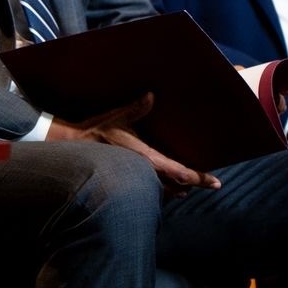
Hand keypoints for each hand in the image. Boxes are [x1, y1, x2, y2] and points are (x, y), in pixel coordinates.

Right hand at [47, 93, 221, 195]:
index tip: (216, 182)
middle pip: (176, 186)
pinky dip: (162, 191)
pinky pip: (150, 191)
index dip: (199, 178)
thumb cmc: (95, 132)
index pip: (179, 172)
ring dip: (177, 189)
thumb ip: (135, 109)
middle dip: (192, 184)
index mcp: (146, 159)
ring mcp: (134, 180)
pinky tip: (165, 189)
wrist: (72, 147)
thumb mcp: (115, 118)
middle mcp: (143, 173)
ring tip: (188, 188)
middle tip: (211, 184)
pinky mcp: (125, 181)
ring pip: (163, 191)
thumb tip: (151, 95)